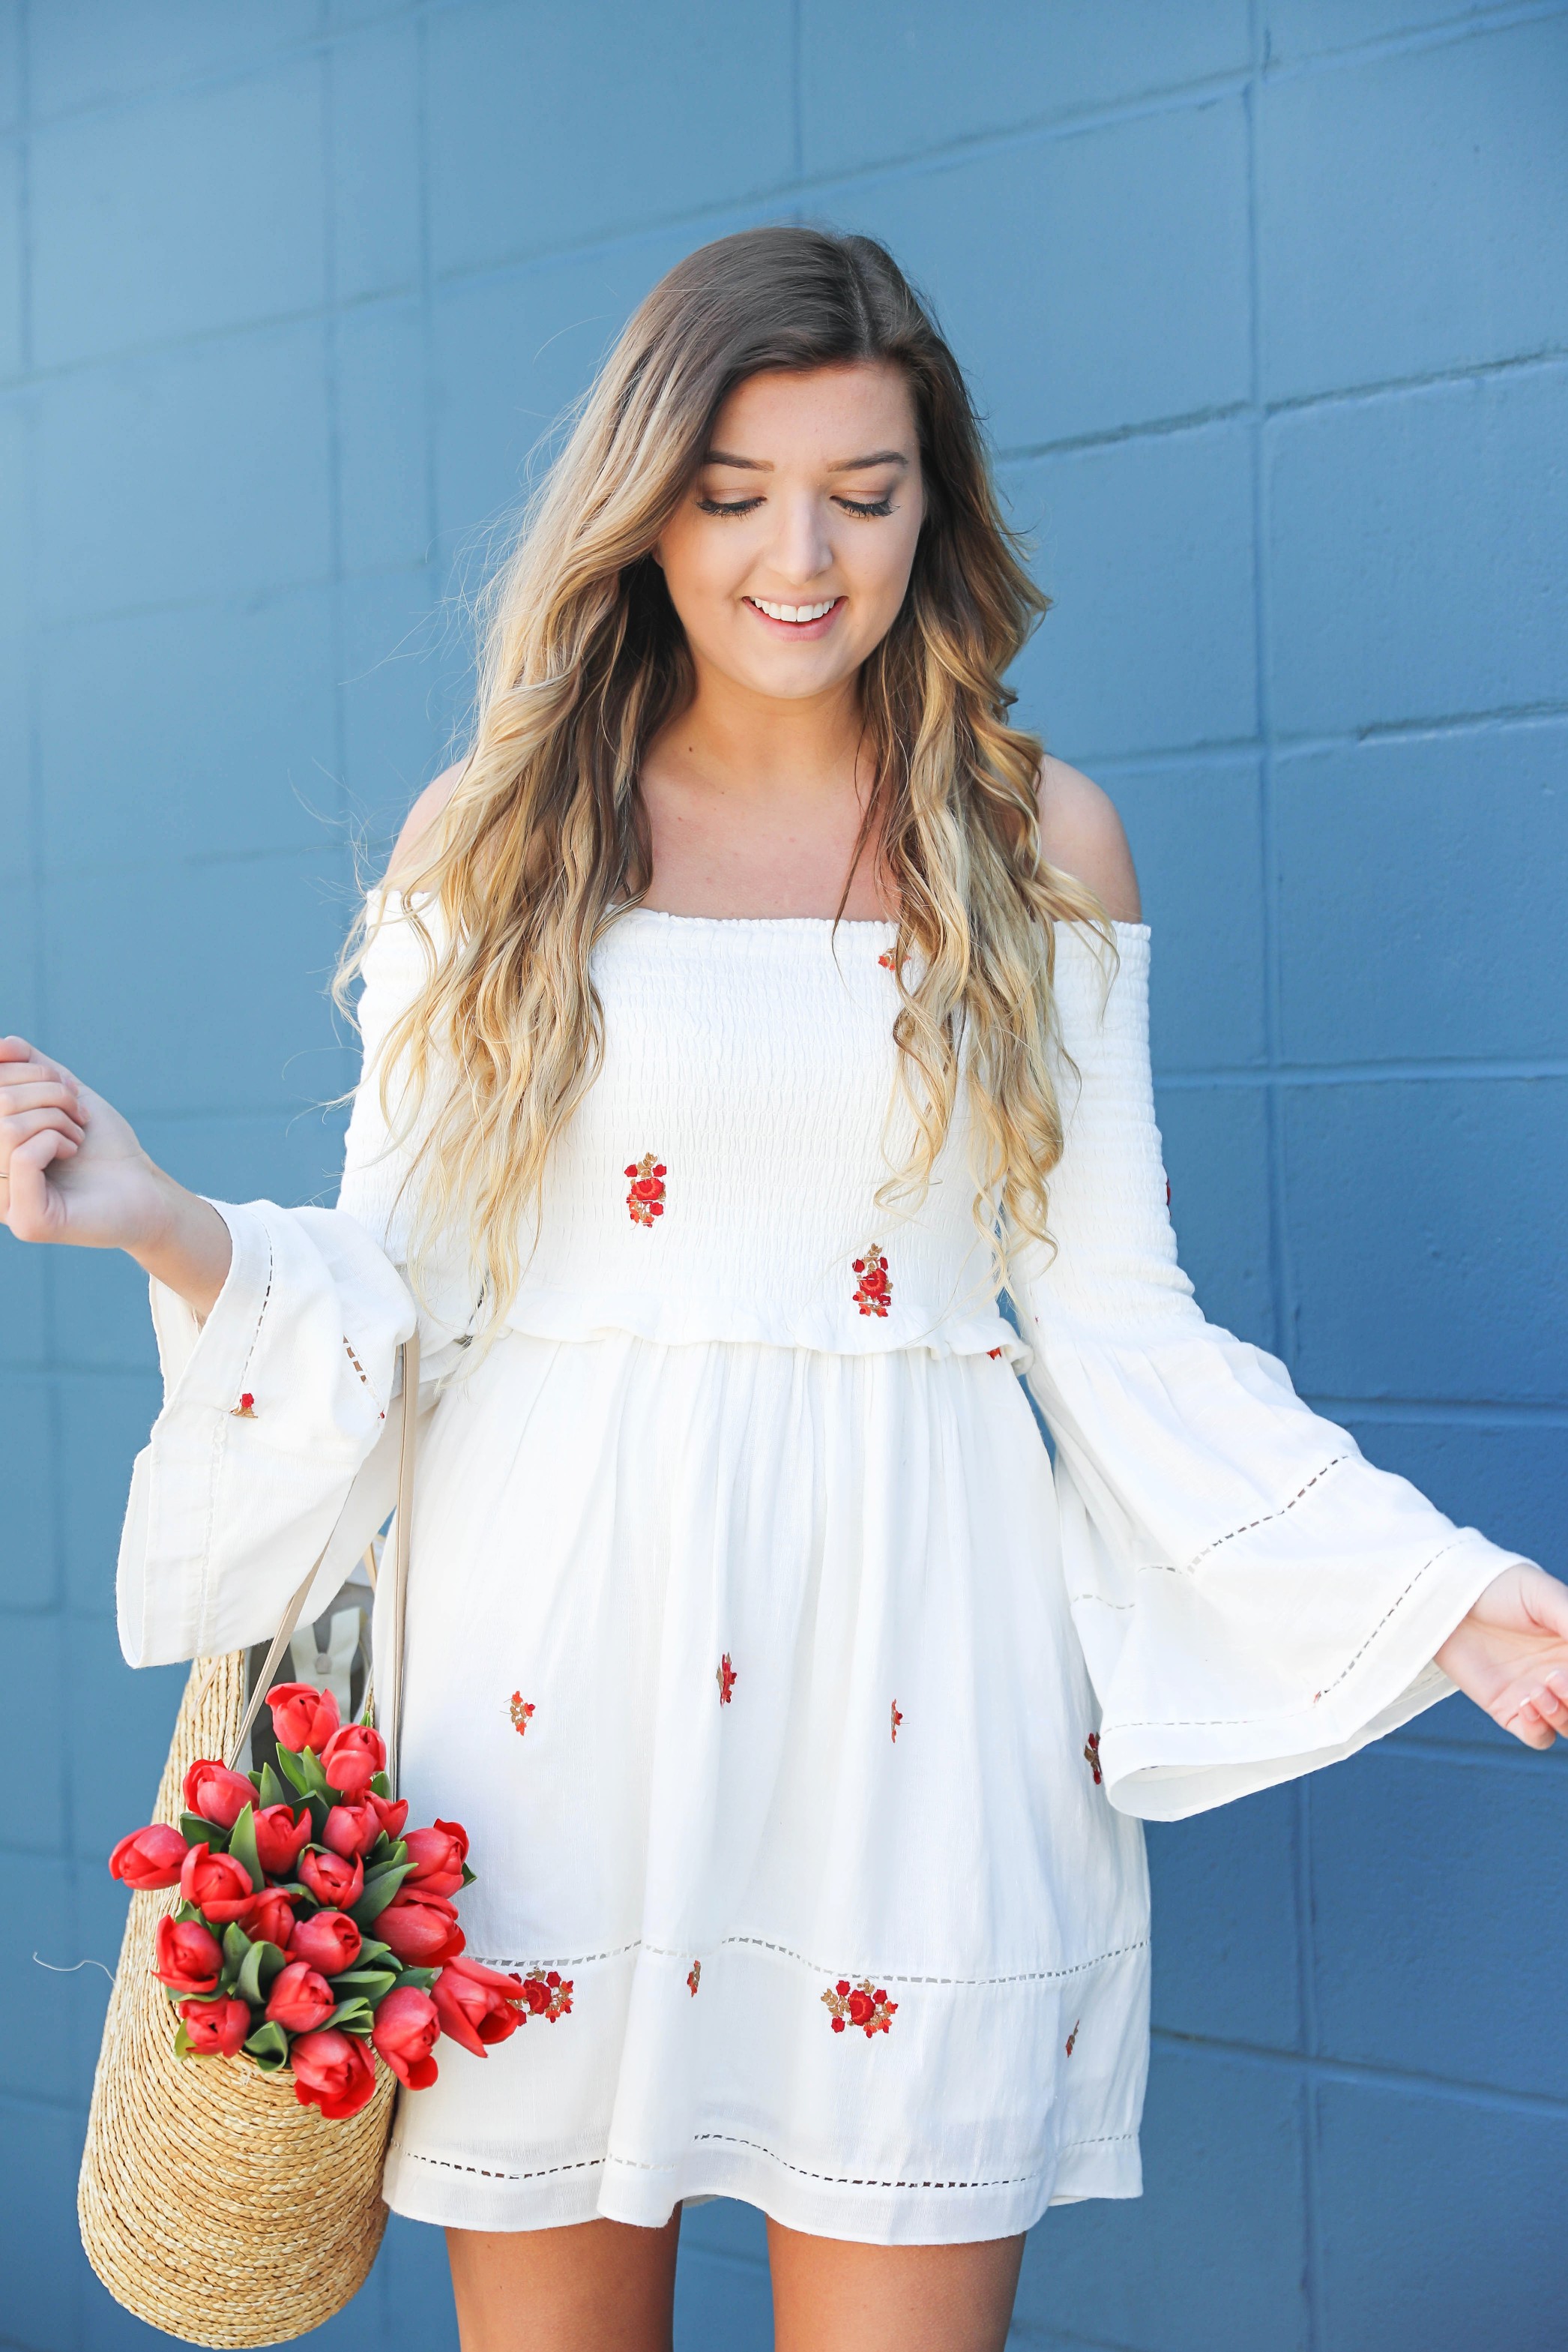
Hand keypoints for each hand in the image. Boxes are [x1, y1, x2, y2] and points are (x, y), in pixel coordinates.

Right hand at [1, 1035, 166, 1249]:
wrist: (147, 1191)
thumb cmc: (104, 1147)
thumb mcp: (64, 1096)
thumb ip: (29, 1068)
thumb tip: (3, 1043)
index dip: (25, 1070)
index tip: (65, 1085)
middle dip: (48, 1093)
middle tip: (79, 1113)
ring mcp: (3, 1206)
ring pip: (5, 1128)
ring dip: (56, 1118)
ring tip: (77, 1135)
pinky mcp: (28, 1223)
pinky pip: (21, 1158)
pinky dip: (54, 1140)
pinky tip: (72, 1151)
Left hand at [1435, 1564, 1567, 1748]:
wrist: (1444, 1597)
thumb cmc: (1496, 1586)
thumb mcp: (1541, 1595)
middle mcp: (1563, 1672)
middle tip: (1556, 1678)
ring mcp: (1539, 1693)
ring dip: (1563, 1715)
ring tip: (1538, 1688)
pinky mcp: (1509, 1709)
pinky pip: (1537, 1737)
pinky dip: (1540, 1729)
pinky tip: (1526, 1704)